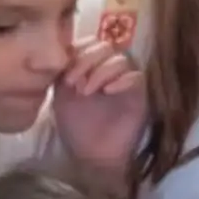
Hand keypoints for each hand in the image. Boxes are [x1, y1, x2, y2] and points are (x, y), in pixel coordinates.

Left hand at [52, 38, 146, 176]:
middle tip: (74, 83)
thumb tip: (58, 54)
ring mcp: (126, 80)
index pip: (88, 43)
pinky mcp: (139, 94)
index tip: (64, 76)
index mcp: (90, 66)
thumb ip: (61, 73)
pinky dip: (122, 80)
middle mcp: (109, 69)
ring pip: (121, 59)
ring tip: (87, 91)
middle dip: (87, 60)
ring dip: (101, 71)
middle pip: (105, 46)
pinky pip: (137, 76)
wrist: (92, 155)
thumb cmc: (76, 126)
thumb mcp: (61, 97)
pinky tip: (108, 91)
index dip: (76, 53)